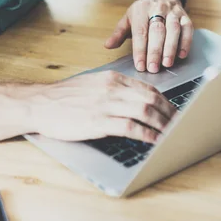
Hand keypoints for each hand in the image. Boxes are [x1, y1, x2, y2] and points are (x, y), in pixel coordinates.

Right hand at [27, 71, 175, 142]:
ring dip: (162, 124)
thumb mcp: (93, 86)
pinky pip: (130, 127)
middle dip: (169, 114)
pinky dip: (147, 134)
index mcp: (113, 79)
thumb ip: (115, 91)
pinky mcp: (98, 121)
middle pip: (151, 99)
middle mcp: (112, 89)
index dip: (165, 102)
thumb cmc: (65, 98)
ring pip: (144, 111)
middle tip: (180, 124)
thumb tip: (137, 102)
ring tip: (172, 134)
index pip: (148, 89)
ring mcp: (105, 104)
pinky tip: (154, 140)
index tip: (173, 112)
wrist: (40, 104)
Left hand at [104, 0, 193, 73]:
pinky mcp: (185, 16)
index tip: (140, 65)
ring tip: (167, 64)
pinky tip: (182, 55)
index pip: (140, 31)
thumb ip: (119, 33)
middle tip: (153, 68)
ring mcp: (173, 12)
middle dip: (155, 51)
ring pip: (173, 30)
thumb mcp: (128, 19)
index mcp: (141, 10)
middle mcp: (158, 8)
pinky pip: (187, 29)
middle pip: (157, 31)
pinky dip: (185, 43)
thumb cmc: (142, 11)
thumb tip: (108, 46)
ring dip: (170, 48)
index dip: (140, 50)